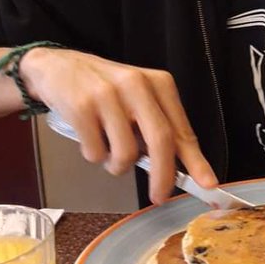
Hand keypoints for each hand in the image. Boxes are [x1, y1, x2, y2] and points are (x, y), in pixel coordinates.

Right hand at [21, 48, 216, 203]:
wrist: (56, 67)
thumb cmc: (104, 90)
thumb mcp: (139, 99)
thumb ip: (158, 128)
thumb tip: (179, 169)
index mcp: (159, 84)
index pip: (182, 129)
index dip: (196, 162)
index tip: (208, 184)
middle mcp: (137, 85)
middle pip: (161, 141)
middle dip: (163, 176)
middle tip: (158, 196)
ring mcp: (108, 95)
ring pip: (126, 153)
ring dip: (117, 165)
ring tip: (108, 151)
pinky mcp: (82, 106)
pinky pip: (96, 152)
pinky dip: (94, 156)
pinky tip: (89, 139)